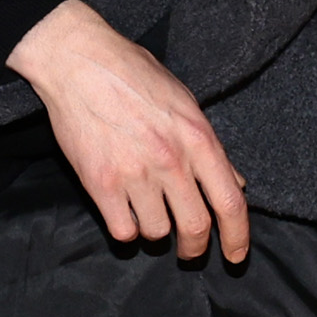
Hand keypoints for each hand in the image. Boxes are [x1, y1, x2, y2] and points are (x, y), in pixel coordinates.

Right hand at [9, 0, 250, 262]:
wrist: (78, 61)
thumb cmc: (132, 74)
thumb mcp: (184, 101)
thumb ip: (209, 146)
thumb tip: (234, 182)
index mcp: (198, 138)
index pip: (230, 202)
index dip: (237, 238)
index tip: (235, 256)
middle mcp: (171, 159)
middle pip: (195, 227)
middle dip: (194, 248)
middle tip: (189, 251)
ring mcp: (135, 173)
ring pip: (156, 232)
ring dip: (155, 232)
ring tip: (147, 214)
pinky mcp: (100, 183)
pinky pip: (122, 230)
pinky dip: (126, 229)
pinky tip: (123, 213)